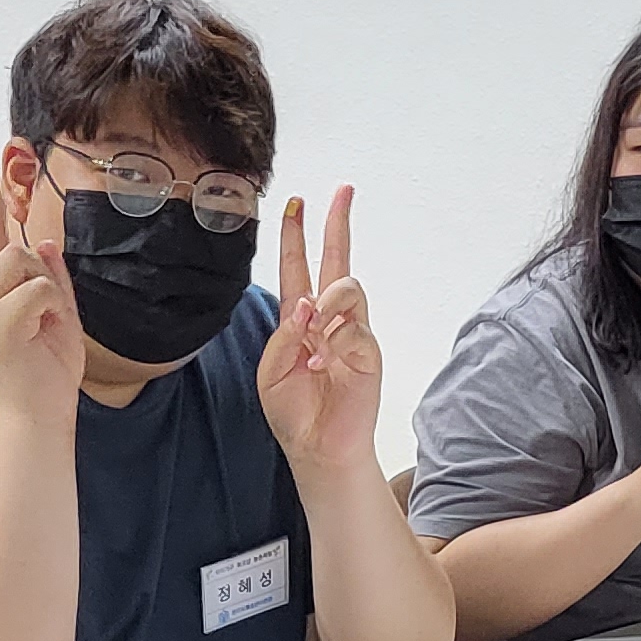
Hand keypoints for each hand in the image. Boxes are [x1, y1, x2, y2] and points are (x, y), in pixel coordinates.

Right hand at [0, 145, 83, 433]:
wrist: (39, 414)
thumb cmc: (46, 370)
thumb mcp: (57, 315)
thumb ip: (51, 280)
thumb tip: (46, 242)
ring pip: (22, 257)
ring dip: (45, 284)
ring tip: (45, 321)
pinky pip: (39, 287)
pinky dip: (54, 307)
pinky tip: (46, 331)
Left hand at [257, 187, 386, 473]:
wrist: (318, 449)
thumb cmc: (295, 412)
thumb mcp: (271, 370)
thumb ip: (284, 334)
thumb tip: (307, 303)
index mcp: (299, 320)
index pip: (297, 267)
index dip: (296, 235)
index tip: (295, 203)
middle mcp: (328, 320)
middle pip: (336, 260)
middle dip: (338, 223)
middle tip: (343, 191)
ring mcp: (352, 333)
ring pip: (347, 287)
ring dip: (328, 299)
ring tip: (316, 331)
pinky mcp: (368, 352)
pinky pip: (355, 326)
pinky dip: (335, 338)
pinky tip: (322, 364)